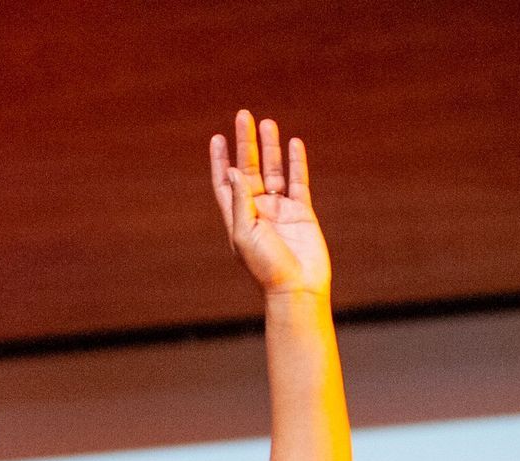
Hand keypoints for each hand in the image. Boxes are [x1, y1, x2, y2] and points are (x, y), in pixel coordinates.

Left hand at [209, 111, 331, 297]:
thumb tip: (234, 170)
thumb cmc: (266, 266)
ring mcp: (280, 210)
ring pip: (273, 171)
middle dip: (245, 143)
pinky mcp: (302, 212)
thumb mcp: (244, 233)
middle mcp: (257, 211)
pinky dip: (296, 162)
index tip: (217, 138)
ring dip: (270, 147)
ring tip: (267, 123)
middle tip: (244, 115)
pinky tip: (293, 143)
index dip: (220, 160)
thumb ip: (240, 201)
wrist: (297, 287)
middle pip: (249, 168)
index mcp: (237, 217)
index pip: (225, 182)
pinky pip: (298, 182)